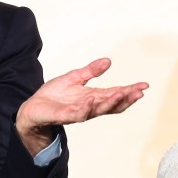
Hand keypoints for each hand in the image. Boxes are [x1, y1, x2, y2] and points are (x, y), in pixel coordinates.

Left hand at [16, 58, 148, 156]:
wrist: (34, 106)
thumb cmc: (54, 94)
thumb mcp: (74, 78)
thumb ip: (90, 71)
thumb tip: (108, 60)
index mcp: (93, 97)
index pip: (115, 94)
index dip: (130, 91)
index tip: (144, 86)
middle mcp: (89, 106)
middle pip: (112, 104)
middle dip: (126, 98)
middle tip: (139, 92)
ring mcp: (78, 112)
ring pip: (97, 110)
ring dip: (109, 102)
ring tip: (120, 93)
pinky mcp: (64, 116)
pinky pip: (78, 113)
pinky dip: (86, 107)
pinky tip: (92, 99)